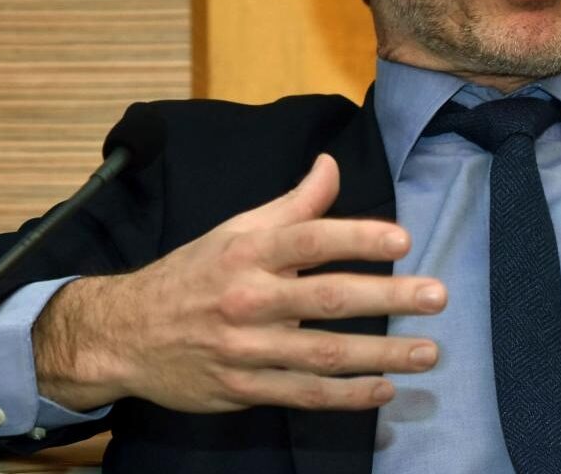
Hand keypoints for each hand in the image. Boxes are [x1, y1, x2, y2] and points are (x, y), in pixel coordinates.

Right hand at [33, 153, 445, 412]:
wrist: (124, 334)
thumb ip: (292, 205)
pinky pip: (303, 395)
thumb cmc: (192, 275)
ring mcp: (245, 349)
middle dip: (387, 297)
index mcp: (247, 252)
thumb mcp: (235, 230)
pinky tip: (384, 390)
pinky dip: (346, 396)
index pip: (308, 239)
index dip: (356, 236)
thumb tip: (331, 165)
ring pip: (323, 354)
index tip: (403, 239)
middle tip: (436, 296)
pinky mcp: (243, 389)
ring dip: (381, 354)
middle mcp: (248, 299)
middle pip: (326, 298)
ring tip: (427, 351)